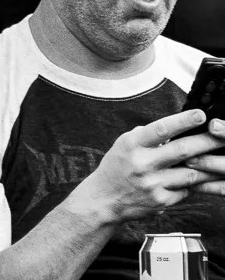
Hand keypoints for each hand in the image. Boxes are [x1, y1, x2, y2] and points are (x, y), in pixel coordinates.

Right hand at [66, 110, 224, 224]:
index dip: (182, 121)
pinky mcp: (162, 201)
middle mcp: (142, 164)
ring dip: (210, 166)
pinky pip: (186, 190)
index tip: (200, 115)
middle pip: (182, 151)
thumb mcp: (124, 145)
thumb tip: (175, 128)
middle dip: (206, 142)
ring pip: (191, 174)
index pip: (160, 129)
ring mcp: (153, 184)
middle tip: (222, 135)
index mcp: (132, 145)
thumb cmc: (116, 168)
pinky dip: (194, 184)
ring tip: (223, 160)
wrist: (104, 199)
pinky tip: (202, 179)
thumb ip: (148, 137)